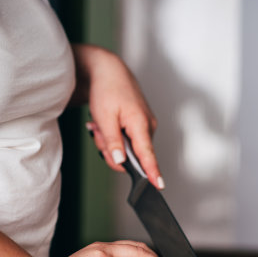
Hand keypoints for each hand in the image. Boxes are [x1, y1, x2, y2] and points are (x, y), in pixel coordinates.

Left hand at [70, 44, 164, 189]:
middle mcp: (148, 126)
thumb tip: (120, 161)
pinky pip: (126, 141)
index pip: (148, 154)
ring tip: (101, 124)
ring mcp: (145, 125)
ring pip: (125, 149)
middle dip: (110, 149)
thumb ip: (113, 142)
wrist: (108, 71)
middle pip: (130, 156)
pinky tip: (106, 123)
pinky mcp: (140, 125)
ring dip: (109, 141)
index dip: (152, 171)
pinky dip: (113, 136)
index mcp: (140, 123)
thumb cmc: (106, 90)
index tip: (159, 185)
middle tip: (99, 132)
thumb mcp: (104, 118)